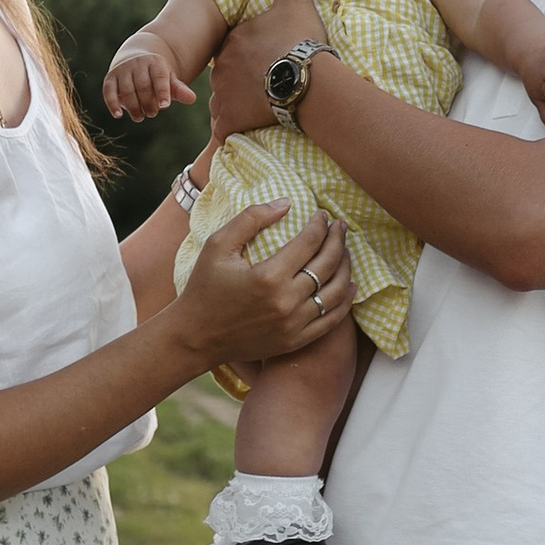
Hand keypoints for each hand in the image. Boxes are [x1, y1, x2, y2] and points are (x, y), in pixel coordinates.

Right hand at [106, 31, 197, 122]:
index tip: (164, 106)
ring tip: (140, 117)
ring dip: (133, 106)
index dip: (162, 92)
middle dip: (148, 103)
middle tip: (152, 113)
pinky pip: (109, 91)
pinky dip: (112, 103)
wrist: (136, 58)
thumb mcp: (169, 80)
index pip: (159, 78)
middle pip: (142, 86)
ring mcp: (123, 69)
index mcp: (156, 62)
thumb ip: (179, 89)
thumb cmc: (157, 75)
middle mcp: (138, 63)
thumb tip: (192, 98)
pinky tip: (119, 115)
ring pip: (127, 90)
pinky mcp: (110, 77)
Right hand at [173, 203, 353, 371]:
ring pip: (336, 292)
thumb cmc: (204, 288)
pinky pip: (331, 320)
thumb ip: (251, 219)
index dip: (321, 225)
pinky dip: (345, 301)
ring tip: (345, 251)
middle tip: (340, 227)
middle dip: (338, 240)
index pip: (309, 243)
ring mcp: (294, 325)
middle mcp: (286, 302)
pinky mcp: (295, 341)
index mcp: (268, 276)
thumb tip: (287, 203)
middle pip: (327, 265)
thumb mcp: (218, 245)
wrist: (195, 337)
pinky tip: (349, 286)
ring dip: (346, 268)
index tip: (323, 215)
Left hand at [213, 0, 328, 135]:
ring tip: (261, 105)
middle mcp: (221, 68)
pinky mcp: (229, 121)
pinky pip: (224, 127)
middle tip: (266, 83)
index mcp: (233, 41)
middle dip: (240, 78)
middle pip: (226, 74)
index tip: (266, 58)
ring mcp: (223, 96)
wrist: (308, 83)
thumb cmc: (301, 42)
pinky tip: (246, 127)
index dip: (249, 52)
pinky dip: (233, 127)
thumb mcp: (296, 1)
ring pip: (223, 100)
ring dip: (237, 102)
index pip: (233, 47)